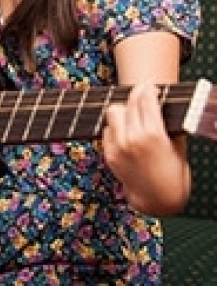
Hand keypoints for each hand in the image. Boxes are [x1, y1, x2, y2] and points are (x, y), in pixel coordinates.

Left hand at [102, 82, 188, 215]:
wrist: (158, 199)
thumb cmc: (174, 173)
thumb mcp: (178, 145)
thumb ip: (168, 124)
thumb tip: (160, 103)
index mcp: (153, 135)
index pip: (145, 100)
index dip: (147, 89)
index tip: (149, 87)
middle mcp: (133, 139)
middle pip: (128, 103)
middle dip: (136, 96)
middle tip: (142, 95)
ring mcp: (118, 147)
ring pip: (113, 112)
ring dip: (124, 111)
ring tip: (133, 115)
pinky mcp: (109, 154)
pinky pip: (107, 130)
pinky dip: (116, 128)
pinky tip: (127, 132)